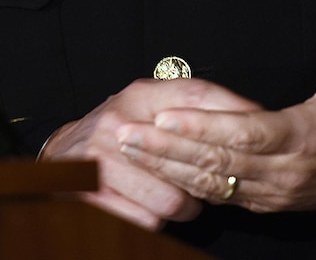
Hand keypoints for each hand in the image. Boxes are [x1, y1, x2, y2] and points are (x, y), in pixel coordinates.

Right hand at [39, 77, 250, 229]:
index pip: (197, 97)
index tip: (254, 133)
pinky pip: (147, 221)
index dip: (232, 114)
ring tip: (175, 198)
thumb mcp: (150, 105)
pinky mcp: (92, 195)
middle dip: (208, 180)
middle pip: (190, 163)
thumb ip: (195, 103)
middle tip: (210, 186)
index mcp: (140, 95)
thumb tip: (251, 112)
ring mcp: (101, 161)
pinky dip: (154, 220)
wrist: (61, 159)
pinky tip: (149, 208)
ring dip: (182, 207)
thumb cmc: (119, 131)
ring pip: (171, 201)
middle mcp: (119, 123)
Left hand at [115, 28, 315, 212]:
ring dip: (168, 166)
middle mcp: (286, 170)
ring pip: (213, 182)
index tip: (166, 117)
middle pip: (218, 161)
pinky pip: (221, 195)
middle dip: (168, 149)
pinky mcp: (267, 202)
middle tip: (126, 133)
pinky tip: (157, 170)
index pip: (247, 133)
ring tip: (128, 149)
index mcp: (306, 136)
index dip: (204, 127)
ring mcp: (275, 191)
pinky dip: (185, 183)